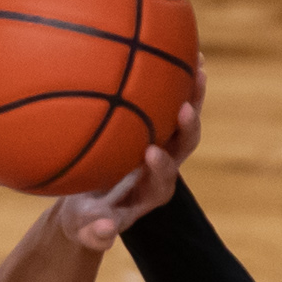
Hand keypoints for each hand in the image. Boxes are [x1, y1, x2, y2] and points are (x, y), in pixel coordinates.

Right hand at [55, 60, 206, 251]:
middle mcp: (164, 166)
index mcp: (153, 192)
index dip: (161, 167)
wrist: (93, 203)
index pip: (164, 180)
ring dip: (193, 94)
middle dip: (188, 128)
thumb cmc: (87, 217)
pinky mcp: (157, 126)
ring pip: (184, 118)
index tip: (149, 153)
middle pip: (185, 145)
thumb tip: (102, 231)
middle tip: (185, 108)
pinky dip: (175, 78)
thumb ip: (93, 233)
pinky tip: (175, 48)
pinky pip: (171, 100)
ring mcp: (163, 143)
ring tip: (197, 65)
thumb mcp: (84, 228)